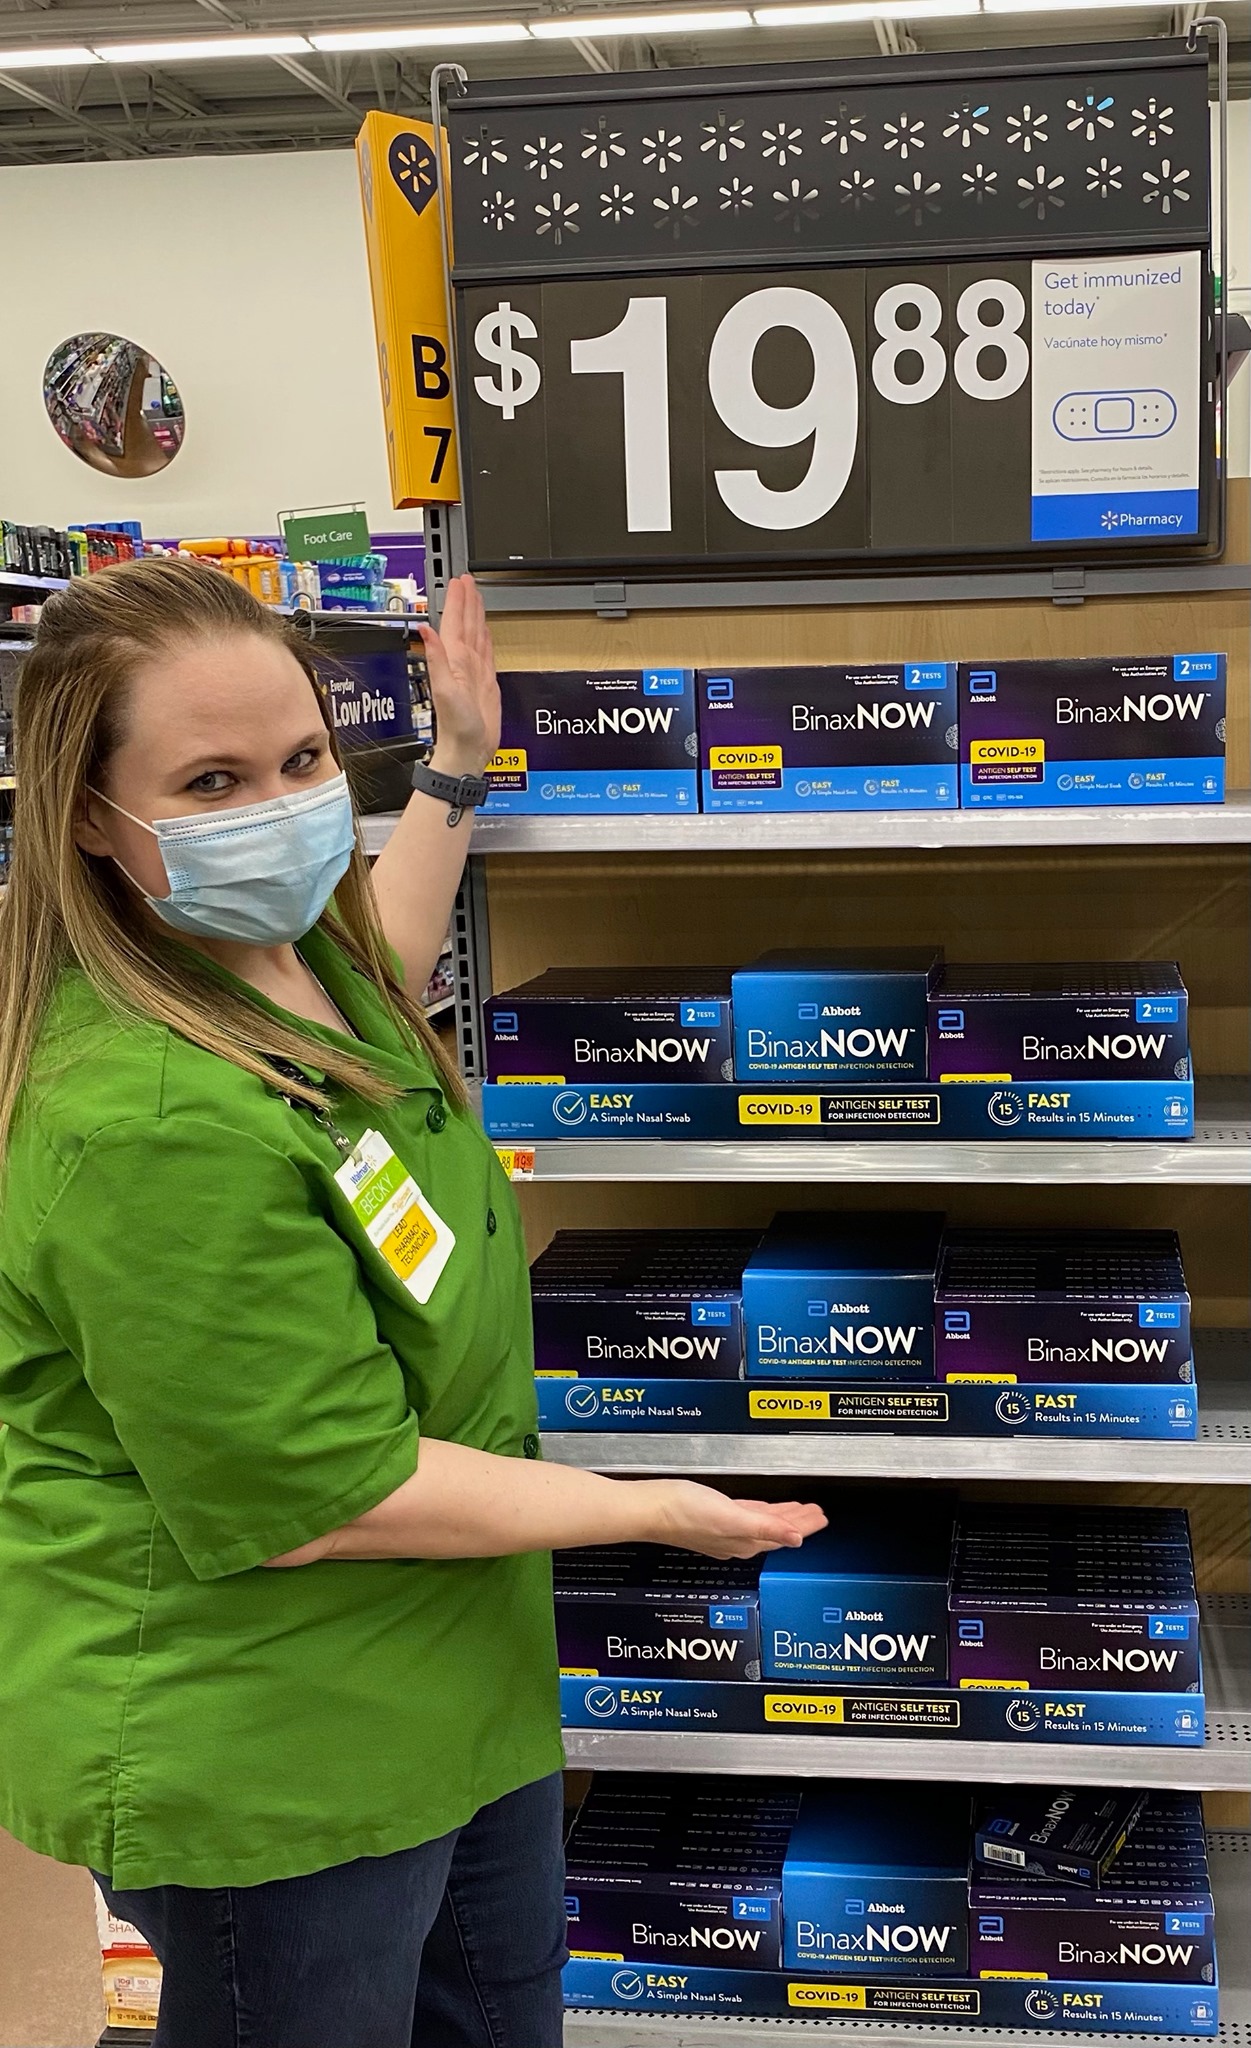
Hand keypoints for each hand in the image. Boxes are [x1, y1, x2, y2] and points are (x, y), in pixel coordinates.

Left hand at [417, 574, 500, 778]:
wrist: (468, 750)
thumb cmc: (456, 727)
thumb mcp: (445, 690)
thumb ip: (436, 658)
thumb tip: (425, 629)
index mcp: (453, 661)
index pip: (454, 624)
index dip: (457, 602)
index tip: (459, 582)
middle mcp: (462, 663)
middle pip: (465, 625)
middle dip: (466, 602)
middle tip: (466, 581)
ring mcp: (474, 672)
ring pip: (476, 635)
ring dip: (475, 616)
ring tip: (476, 597)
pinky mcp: (485, 683)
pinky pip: (486, 653)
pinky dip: (486, 639)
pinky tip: (485, 631)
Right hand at [644, 1480, 827, 1560]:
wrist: (649, 1508)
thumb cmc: (681, 1513)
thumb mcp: (730, 1516)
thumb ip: (765, 1526)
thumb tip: (796, 1538)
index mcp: (744, 1540)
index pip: (784, 1535)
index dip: (805, 1526)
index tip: (821, 1517)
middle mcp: (736, 1539)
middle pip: (776, 1530)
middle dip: (798, 1522)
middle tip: (816, 1513)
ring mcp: (724, 1530)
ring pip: (763, 1524)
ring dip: (782, 1517)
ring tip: (798, 1510)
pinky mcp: (712, 1518)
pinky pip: (747, 1517)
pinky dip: (762, 1513)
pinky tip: (762, 1509)